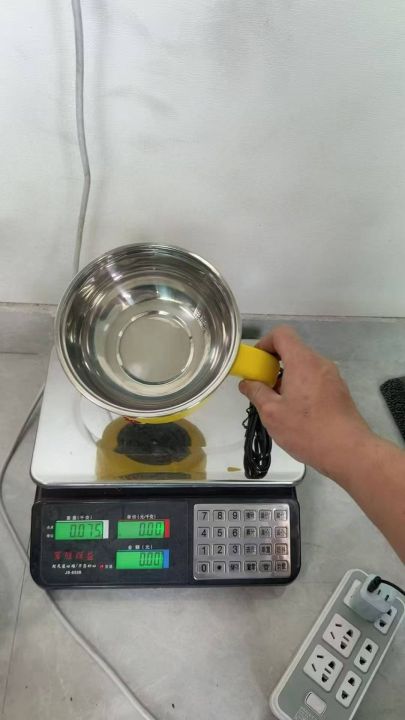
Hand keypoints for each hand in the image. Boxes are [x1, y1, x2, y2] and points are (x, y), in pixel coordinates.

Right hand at [239, 326, 370, 475]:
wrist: (348, 451)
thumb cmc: (306, 430)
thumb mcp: (272, 413)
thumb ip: (256, 392)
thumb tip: (247, 383)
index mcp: (302, 362)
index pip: (282, 334)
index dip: (265, 343)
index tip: (257, 365)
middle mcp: (319, 363)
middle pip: (293, 351)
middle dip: (274, 365)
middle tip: (264, 389)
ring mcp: (332, 376)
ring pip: (303, 367)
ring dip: (287, 378)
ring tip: (279, 405)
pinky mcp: (339, 391)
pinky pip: (314, 379)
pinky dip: (301, 387)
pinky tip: (298, 413)